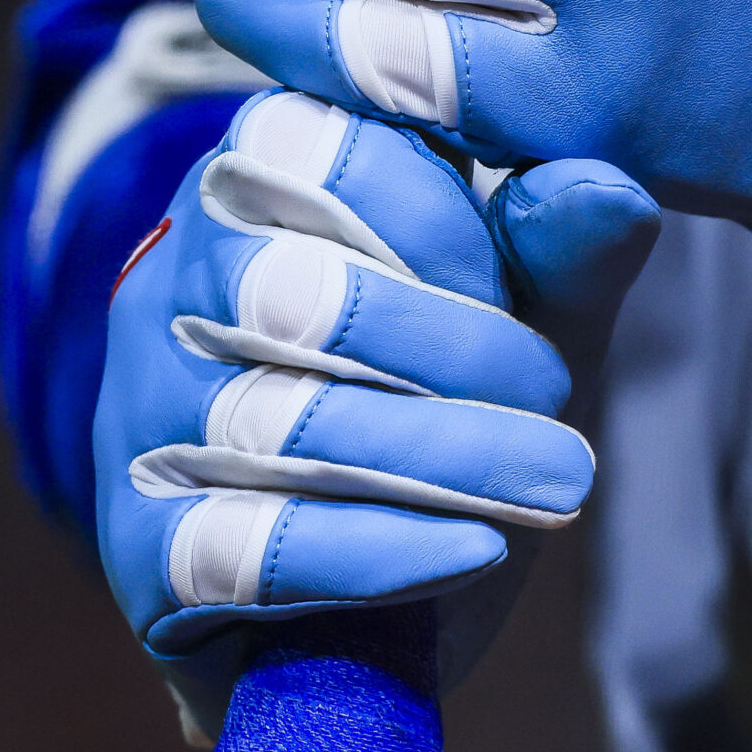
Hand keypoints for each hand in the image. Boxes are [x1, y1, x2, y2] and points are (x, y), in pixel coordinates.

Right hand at [95, 89, 658, 733]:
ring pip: (279, 422)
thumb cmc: (459, 405)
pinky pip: (247, 549)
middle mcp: (170, 288)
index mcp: (255, 189)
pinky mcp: (142, 554)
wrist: (398, 598)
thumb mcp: (530, 316)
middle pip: (293, 294)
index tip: (521, 287)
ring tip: (556, 481)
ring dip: (440, 453)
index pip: (316, 154)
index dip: (438, 223)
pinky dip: (377, 551)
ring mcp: (140, 421)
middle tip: (556, 395)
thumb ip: (560, 252)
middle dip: (449, 348)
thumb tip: (610, 190)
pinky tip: (475, 550)